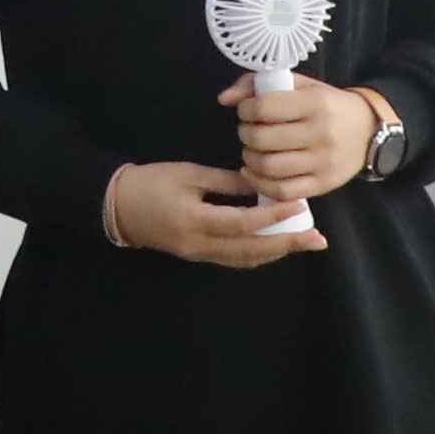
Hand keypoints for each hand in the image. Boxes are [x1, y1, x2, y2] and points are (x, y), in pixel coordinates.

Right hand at [105, 159, 315, 268]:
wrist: (117, 207)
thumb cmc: (151, 184)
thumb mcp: (188, 174)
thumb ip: (226, 181)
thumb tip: (261, 183)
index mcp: (196, 220)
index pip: (244, 223)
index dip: (274, 217)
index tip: (300, 207)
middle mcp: (200, 244)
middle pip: (251, 250)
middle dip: (287, 244)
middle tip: (317, 239)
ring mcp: (199, 254)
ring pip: (245, 259)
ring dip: (277, 251)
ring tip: (304, 243)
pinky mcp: (198, 256)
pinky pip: (234, 259)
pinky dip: (258, 253)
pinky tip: (275, 245)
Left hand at [222, 75, 375, 203]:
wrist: (368, 130)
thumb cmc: (327, 104)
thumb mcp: (300, 85)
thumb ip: (259, 84)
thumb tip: (224, 99)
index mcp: (315, 103)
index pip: (265, 107)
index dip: (246, 110)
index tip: (247, 111)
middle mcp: (321, 133)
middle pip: (262, 139)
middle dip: (245, 134)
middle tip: (249, 131)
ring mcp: (323, 162)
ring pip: (269, 167)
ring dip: (249, 159)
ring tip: (252, 151)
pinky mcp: (323, 184)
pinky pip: (282, 191)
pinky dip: (260, 184)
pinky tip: (254, 172)